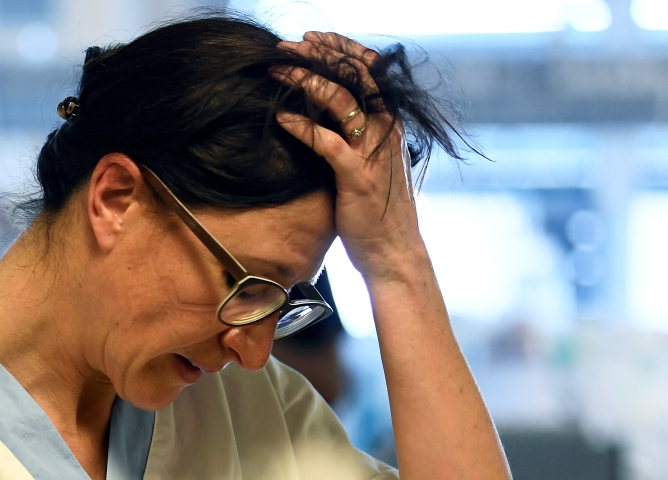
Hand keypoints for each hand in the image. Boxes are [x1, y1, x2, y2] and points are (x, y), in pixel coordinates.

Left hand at [272, 32, 425, 283]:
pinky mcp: (357, 175)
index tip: (309, 39)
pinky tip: (280, 117)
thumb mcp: (370, 163)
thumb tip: (325, 113)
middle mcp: (385, 130)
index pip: (367, 70)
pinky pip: (327, 141)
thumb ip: (355, 136)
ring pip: (339, 99)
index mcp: (389, 122)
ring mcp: (373, 151)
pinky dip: (302, 126)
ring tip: (275, 71)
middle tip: (284, 46)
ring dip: (304, 80)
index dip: (338, 49)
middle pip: (352, 75)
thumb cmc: (376, 210)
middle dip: (317, 54)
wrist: (392, 252)